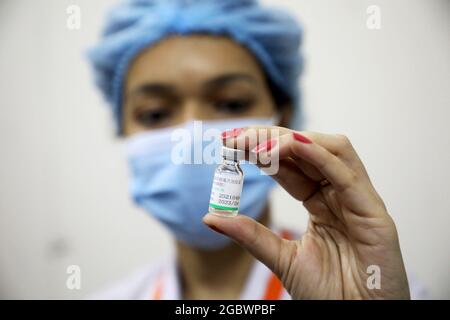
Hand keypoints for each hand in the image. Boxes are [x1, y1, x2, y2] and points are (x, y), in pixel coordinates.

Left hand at [203, 126, 409, 298]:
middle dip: (271, 138)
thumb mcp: (281, 259)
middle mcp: (340, 194)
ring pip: (332, 151)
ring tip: (258, 144)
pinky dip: (320, 155)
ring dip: (293, 141)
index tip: (230, 142)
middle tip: (238, 138)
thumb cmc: (330, 293)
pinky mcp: (375, 214)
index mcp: (321, 202)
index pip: (290, 163)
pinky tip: (292, 145)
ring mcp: (359, 200)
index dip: (261, 149)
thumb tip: (210, 217)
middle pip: (309, 149)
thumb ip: (250, 235)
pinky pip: (348, 176)